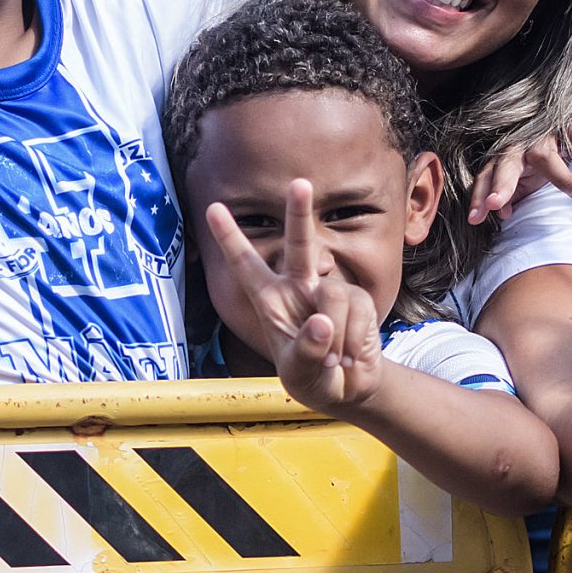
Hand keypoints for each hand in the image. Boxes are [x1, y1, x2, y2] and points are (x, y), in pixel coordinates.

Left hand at [201, 183, 384, 411]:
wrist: (346, 388)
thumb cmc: (310, 376)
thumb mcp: (298, 373)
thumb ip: (306, 351)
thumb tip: (322, 322)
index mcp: (269, 299)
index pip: (245, 264)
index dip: (230, 237)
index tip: (213, 208)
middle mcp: (298, 286)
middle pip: (299, 244)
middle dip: (300, 213)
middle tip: (300, 184)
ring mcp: (329, 291)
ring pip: (332, 294)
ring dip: (334, 334)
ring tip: (332, 359)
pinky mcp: (358, 299)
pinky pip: (355, 310)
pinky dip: (351, 339)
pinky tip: (349, 355)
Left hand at [465, 123, 571, 225]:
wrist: (570, 117)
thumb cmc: (546, 155)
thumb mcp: (528, 177)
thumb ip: (514, 193)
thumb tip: (502, 213)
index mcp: (507, 158)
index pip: (487, 176)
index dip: (479, 196)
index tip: (474, 219)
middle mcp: (520, 144)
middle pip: (507, 163)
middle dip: (500, 184)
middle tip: (495, 204)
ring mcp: (544, 131)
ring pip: (544, 152)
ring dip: (562, 176)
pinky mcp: (570, 121)